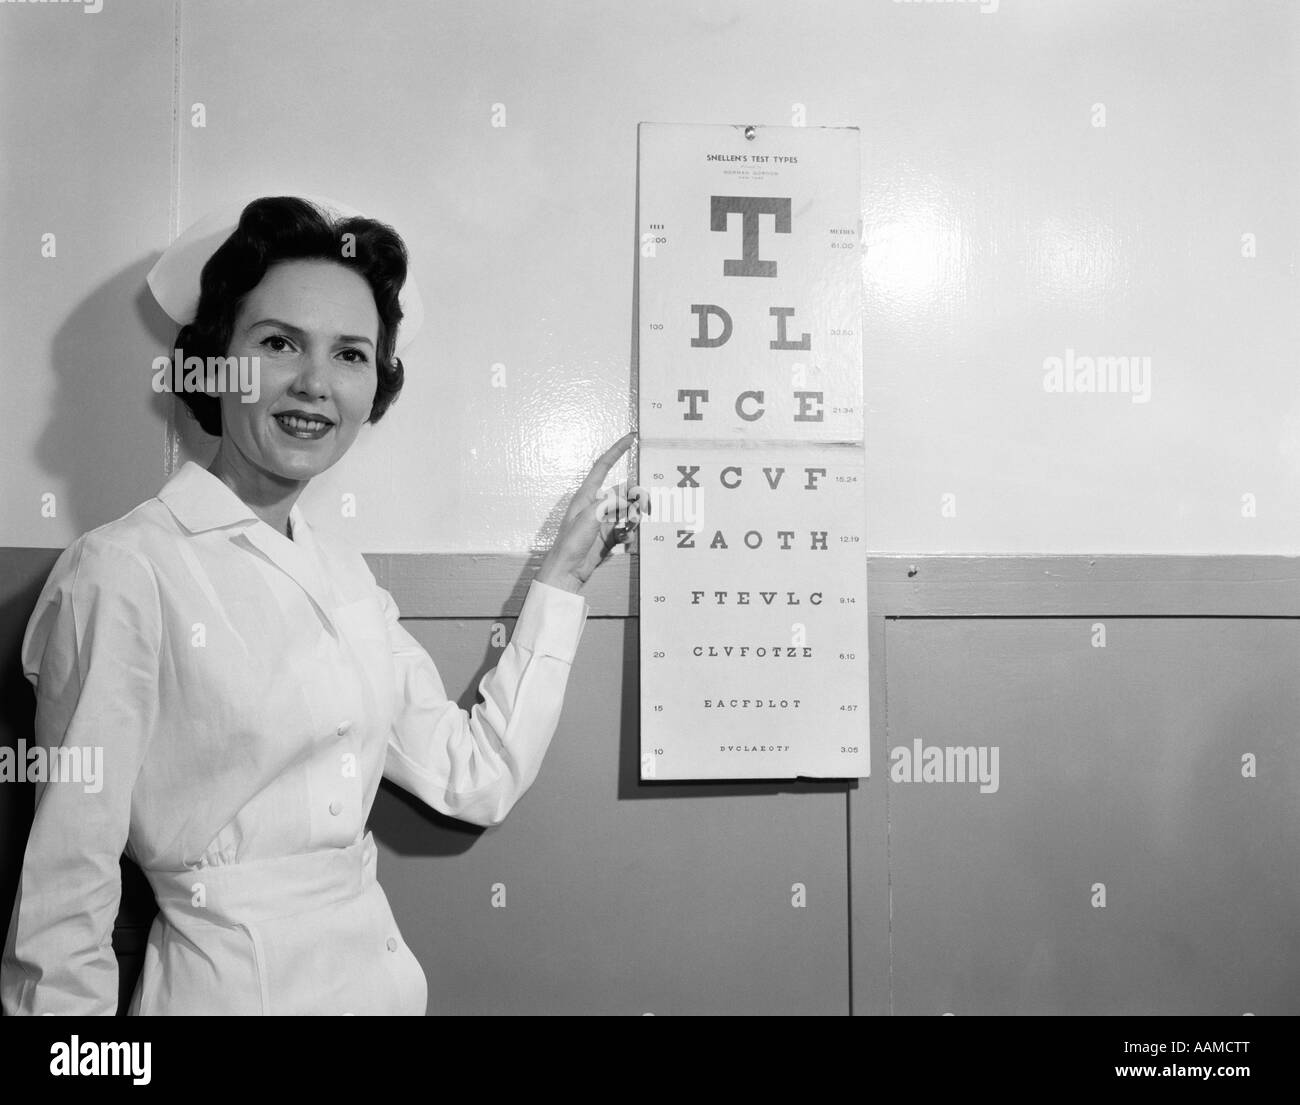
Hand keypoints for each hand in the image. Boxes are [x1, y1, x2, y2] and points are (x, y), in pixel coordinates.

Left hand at [535, 431, 646, 592]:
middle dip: (634, 498)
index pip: (603, 466)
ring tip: (629, 528)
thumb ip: (610, 503)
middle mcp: (595, 506)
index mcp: (586, 496)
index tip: (630, 438)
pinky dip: (629, 534)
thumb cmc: (571, 543)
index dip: (617, 451)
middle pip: (622, 493)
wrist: (567, 571)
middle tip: (644, 505)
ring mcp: (602, 522)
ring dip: (632, 519)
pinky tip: (625, 541)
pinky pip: (625, 530)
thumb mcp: (590, 517)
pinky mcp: (607, 537)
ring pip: (626, 512)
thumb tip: (628, 496)